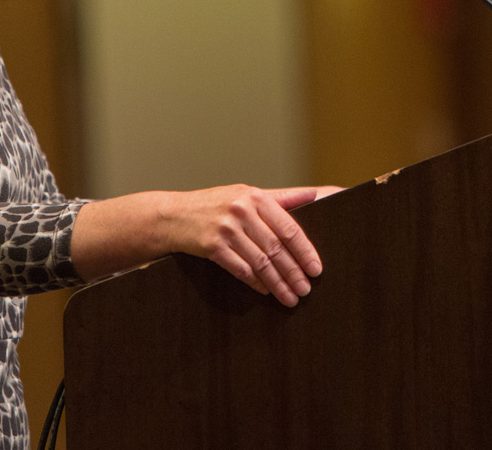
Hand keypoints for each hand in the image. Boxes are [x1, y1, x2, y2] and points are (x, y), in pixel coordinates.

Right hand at [167, 184, 337, 306]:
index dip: (305, 250)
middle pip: (276, 248)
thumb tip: (316, 195)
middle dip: (294, 272)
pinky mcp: (212, 247)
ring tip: (290, 297)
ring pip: (260, 262)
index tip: (316, 269)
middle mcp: (242, 211)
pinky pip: (241, 270)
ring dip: (278, 283)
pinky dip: (256, 283)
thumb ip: (282, 197)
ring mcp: (226, 229)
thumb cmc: (216, 204)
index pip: (288, 227)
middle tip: (306, 289)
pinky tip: (266, 291)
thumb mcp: (247, 194)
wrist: (174, 215)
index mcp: (255, 196)